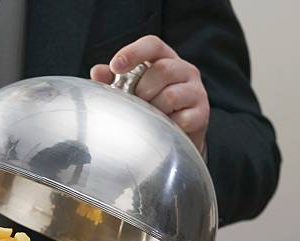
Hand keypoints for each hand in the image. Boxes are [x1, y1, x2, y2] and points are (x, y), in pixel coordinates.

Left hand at [90, 35, 208, 153]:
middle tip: (136, 102)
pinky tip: (163, 127)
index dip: (133, 52)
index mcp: (166, 59)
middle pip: (163, 70)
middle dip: (142, 89)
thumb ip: (113, 82)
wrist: (175, 137)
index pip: (152, 45)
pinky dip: (166, 125)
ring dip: (153, 109)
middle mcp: (185, 70)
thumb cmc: (150, 108)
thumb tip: (97, 72)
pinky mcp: (201, 114)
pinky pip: (181, 119)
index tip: (115, 67)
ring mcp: (196, 92)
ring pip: (170, 95)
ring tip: (149, 116)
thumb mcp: (132, 91)